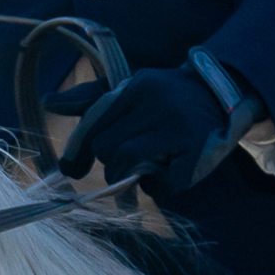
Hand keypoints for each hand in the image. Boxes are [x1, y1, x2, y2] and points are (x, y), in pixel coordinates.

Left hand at [68, 64, 238, 193]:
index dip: (78, 151)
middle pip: (107, 148)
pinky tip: (167, 173)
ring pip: (128, 165)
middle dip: (110, 162)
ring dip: (129, 176)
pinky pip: (162, 185)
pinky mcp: (198, 153)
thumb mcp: (134, 90)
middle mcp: (158, 103)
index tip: (71, 169)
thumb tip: (49, 103)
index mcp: (138, 86)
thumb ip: (92, 99)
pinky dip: (159, 187)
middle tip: (122, 164)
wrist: (225, 96)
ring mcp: (180, 128)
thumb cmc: (168, 97)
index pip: (94, 123)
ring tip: (142, 169)